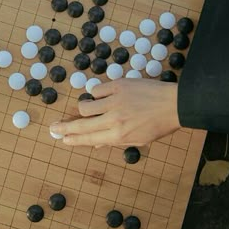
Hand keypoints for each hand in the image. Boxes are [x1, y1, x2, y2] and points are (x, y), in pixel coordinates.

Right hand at [50, 78, 179, 146]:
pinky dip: (96, 93)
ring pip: (85, 106)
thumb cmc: (158, 124)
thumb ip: (115, 140)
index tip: (62, 139)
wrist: (175, 104)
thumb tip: (96, 143)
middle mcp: (114, 119)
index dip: (73, 139)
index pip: (89, 139)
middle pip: (81, 124)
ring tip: (88, 109)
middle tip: (53, 127)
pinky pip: (96, 90)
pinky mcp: (118, 85)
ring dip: (84, 108)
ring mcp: (115, 101)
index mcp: (119, 136)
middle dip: (65, 127)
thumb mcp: (138, 139)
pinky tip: (102, 96)